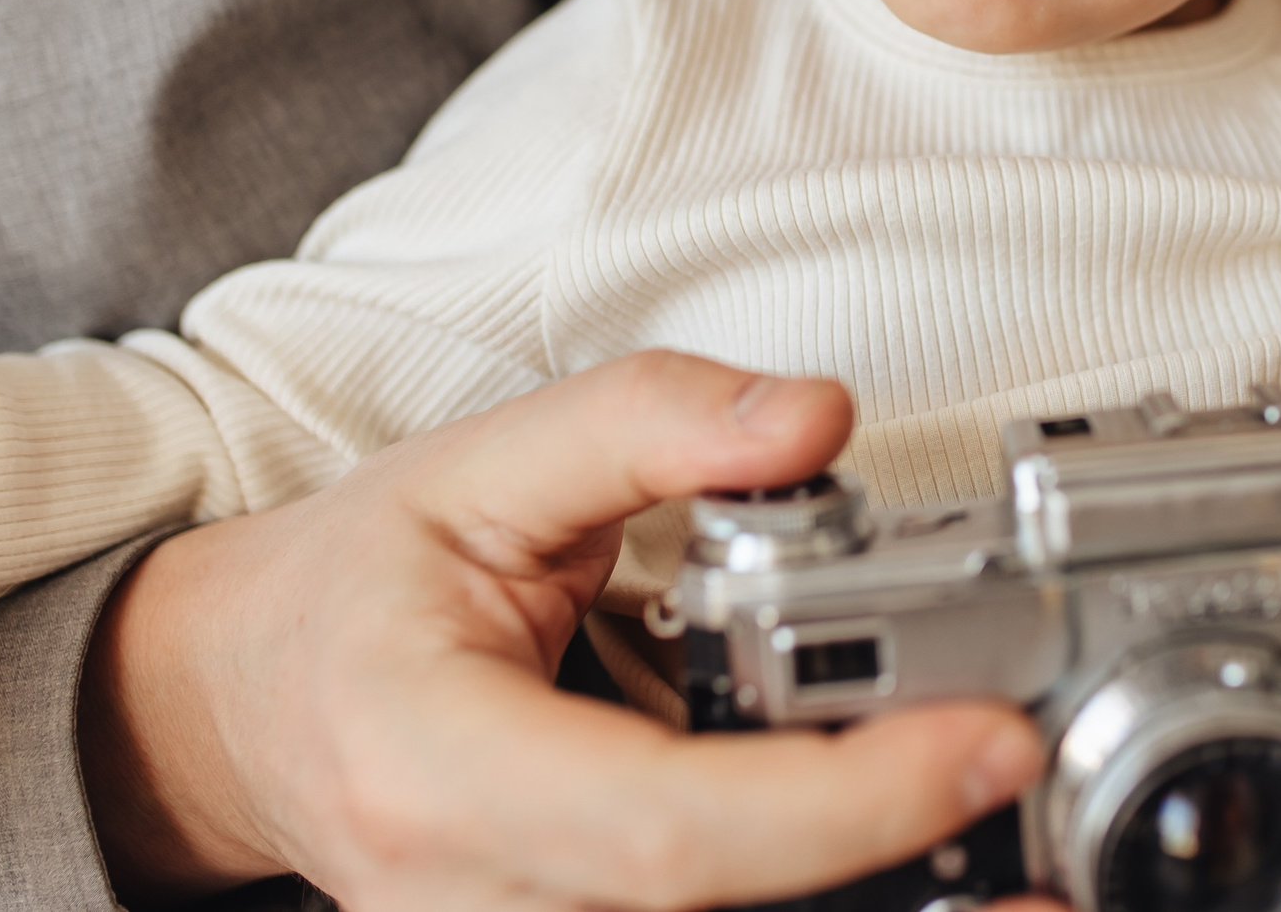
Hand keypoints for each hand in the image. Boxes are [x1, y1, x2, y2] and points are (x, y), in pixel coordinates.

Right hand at [78, 352, 1055, 911]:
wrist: (235, 708)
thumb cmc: (349, 595)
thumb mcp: (475, 466)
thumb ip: (647, 422)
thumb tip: (813, 418)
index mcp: (436, 769)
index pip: (663, 829)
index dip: (841, 805)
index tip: (983, 740)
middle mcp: (465, 905)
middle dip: (894, 883)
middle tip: (1045, 836)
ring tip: (1023, 887)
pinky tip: (917, 885)